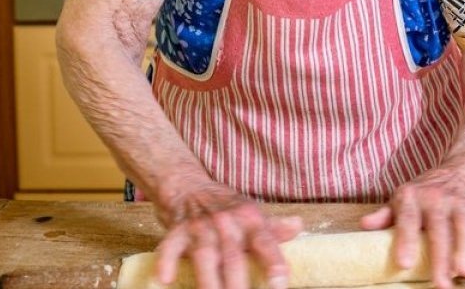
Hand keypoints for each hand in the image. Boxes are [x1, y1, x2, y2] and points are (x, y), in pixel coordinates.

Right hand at [153, 182, 302, 288]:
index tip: (279, 284)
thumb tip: (299, 226)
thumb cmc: (225, 206)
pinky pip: (169, 247)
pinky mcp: (176, 231)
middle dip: (238, 284)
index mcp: (250, 219)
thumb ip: (273, 227)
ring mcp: (200, 227)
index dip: (273, 263)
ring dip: (208, 282)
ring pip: (205, 256)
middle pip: (234, 256)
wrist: (187, 184)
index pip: (265, 242)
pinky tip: (165, 279)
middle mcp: (226, 222)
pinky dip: (166, 262)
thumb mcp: (251, 212)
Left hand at [359, 169, 464, 288]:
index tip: (404, 264)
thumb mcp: (403, 196)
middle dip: (442, 258)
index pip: (408, 218)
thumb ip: (385, 214)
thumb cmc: (427, 189)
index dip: (406, 240)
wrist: (463, 169)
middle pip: (441, 230)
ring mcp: (462, 206)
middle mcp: (439, 199)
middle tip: (441, 283)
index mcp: (414, 196)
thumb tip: (364, 226)